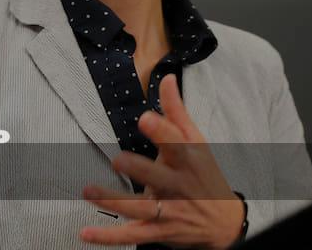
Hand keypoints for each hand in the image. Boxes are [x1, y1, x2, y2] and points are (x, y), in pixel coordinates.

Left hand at [81, 74, 244, 248]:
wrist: (225, 224)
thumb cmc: (205, 176)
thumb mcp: (197, 142)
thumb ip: (176, 111)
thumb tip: (167, 78)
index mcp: (188, 160)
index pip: (176, 143)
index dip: (161, 131)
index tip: (145, 118)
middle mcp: (179, 186)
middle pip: (159, 178)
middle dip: (140, 170)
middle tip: (119, 160)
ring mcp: (169, 211)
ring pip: (141, 209)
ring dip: (114, 201)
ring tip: (89, 191)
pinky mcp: (159, 231)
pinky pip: (131, 235)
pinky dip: (108, 236)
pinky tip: (85, 232)